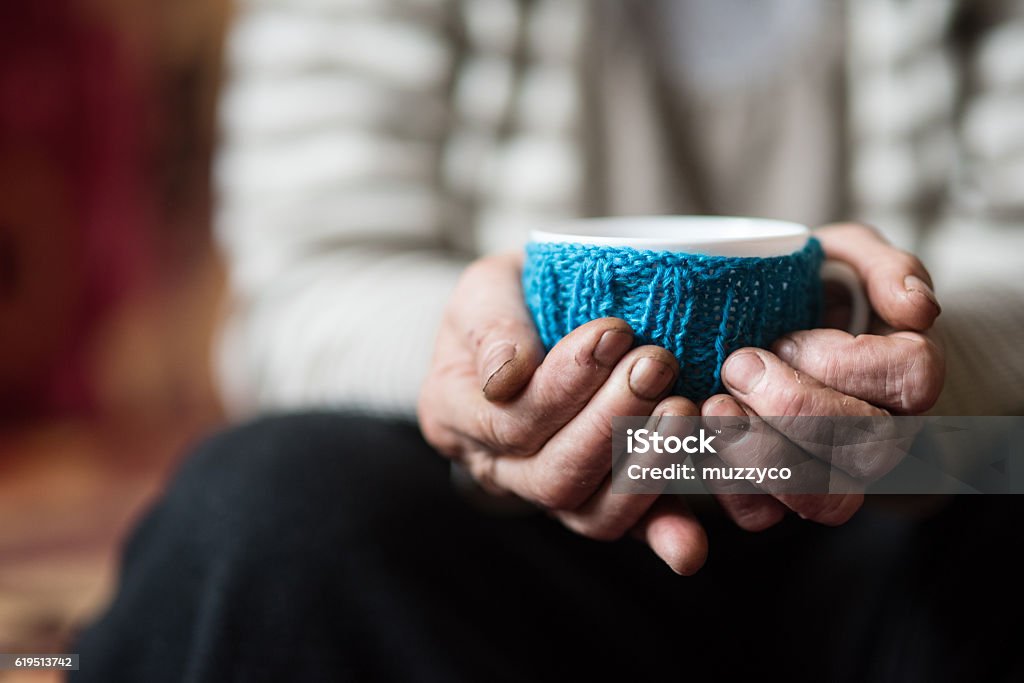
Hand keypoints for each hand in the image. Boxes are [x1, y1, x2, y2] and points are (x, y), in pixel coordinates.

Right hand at [418, 252, 708, 573]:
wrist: (548, 310)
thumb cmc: (514, 296)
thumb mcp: (486, 289)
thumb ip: (490, 326)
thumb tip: (507, 376)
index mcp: (454, 415)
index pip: (508, 422)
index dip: (564, 385)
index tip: (614, 331)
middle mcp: (498, 467)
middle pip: (553, 475)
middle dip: (610, 423)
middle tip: (656, 365)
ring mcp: (551, 491)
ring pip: (590, 512)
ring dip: (644, 467)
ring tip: (684, 410)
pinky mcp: (603, 501)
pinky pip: (630, 527)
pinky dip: (663, 529)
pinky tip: (690, 539)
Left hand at [703, 223, 945, 529]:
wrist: (754, 328)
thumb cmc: (806, 292)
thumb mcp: (845, 256)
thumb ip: (884, 267)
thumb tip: (918, 309)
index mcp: (906, 374)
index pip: (909, 380)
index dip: (843, 362)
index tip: (784, 338)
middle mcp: (883, 434)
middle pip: (868, 448)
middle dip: (793, 406)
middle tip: (735, 364)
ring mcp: (835, 473)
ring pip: (826, 499)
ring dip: (763, 455)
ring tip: (714, 405)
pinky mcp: (778, 497)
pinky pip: (764, 516)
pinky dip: (725, 486)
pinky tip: (698, 439)